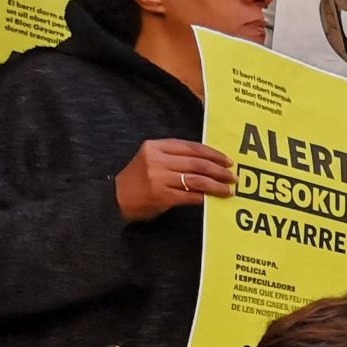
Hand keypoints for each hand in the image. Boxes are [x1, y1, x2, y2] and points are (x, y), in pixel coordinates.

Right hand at [115, 139, 233, 221]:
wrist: (114, 199)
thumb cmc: (137, 180)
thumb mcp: (151, 160)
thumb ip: (174, 157)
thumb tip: (208, 162)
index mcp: (155, 147)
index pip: (191, 147)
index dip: (212, 153)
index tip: (227, 160)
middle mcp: (157, 160)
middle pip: (197, 163)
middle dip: (219, 170)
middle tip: (232, 176)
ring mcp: (158, 178)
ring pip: (196, 179)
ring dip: (216, 185)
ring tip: (228, 189)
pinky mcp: (161, 196)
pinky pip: (190, 195)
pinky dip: (203, 197)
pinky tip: (212, 199)